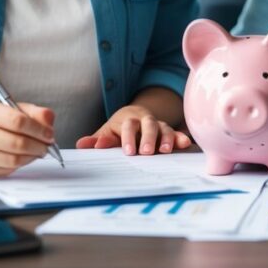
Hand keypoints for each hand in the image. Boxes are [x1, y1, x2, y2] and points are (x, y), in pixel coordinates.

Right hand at [0, 100, 55, 178]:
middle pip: (17, 143)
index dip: (39, 129)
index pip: (18, 121)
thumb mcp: (2, 108)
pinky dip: (18, 166)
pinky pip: (4, 171)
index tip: (49, 134)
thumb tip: (49, 119)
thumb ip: (29, 112)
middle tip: (47, 146)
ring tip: (37, 152)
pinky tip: (20, 159)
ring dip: (31, 158)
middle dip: (39, 146)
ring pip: (13, 160)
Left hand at [76, 105, 191, 154]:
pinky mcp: (169, 132)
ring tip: (166, 151)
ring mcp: (158, 126)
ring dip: (166, 139)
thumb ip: (97, 139)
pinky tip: (186, 144)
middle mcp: (145, 120)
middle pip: (148, 125)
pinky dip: (181, 138)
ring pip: (164, 128)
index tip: (127, 152)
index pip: (128, 126)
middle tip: (146, 152)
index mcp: (129, 119)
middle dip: (148, 138)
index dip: (128, 138)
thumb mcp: (107, 132)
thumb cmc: (119, 128)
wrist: (136, 115)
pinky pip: (177, 133)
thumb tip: (82, 145)